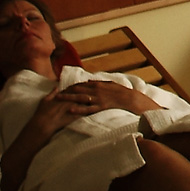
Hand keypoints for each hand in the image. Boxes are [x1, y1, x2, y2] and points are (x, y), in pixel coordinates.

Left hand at [36, 80, 156, 131]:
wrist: (134, 99)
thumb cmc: (124, 93)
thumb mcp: (112, 84)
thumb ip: (100, 82)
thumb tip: (89, 80)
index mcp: (99, 85)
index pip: (81, 85)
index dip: (71, 87)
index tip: (62, 88)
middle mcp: (97, 90)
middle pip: (78, 90)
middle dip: (66, 92)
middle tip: (55, 94)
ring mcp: (98, 98)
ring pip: (81, 98)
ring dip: (69, 98)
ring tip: (58, 100)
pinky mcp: (102, 107)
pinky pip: (88, 108)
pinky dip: (79, 109)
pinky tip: (71, 110)